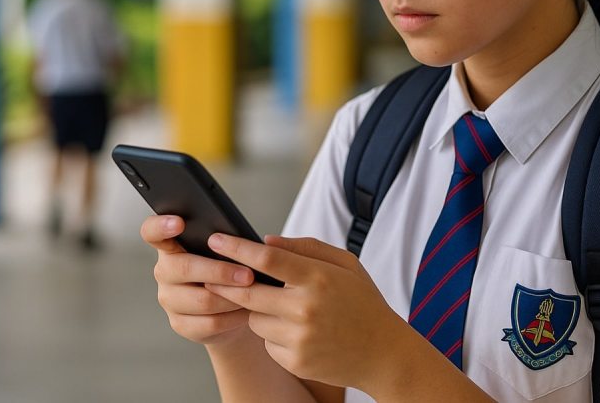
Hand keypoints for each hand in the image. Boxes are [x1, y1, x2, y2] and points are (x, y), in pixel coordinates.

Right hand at [139, 215, 256, 345]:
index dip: (161, 226)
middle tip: (249, 275)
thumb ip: (227, 241)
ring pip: (202, 299)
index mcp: (172, 245)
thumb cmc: (230, 268)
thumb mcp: (227, 250)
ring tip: (255, 292)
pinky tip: (247, 311)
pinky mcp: (180, 324)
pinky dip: (233, 317)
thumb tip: (246, 242)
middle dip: (220, 271)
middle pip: (184, 268)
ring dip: (232, 297)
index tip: (180, 223)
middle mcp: (165, 271)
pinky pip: (209, 322)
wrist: (232, 308)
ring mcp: (169, 299)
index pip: (152, 232)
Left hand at [206, 234, 409, 391]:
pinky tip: (296, 332)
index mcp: (318, 278)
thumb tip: (266, 241)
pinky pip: (266, 343)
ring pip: (253, 319)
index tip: (216, 239)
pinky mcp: (295, 361)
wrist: (383, 353)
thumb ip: (306, 247)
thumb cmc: (363, 302)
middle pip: (248, 291)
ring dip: (258, 311)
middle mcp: (305, 308)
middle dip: (228, 283)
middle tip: (217, 276)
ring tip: (284, 308)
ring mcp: (299, 338)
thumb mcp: (346, 264)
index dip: (237, 248)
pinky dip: (273, 335)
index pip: (267, 258)